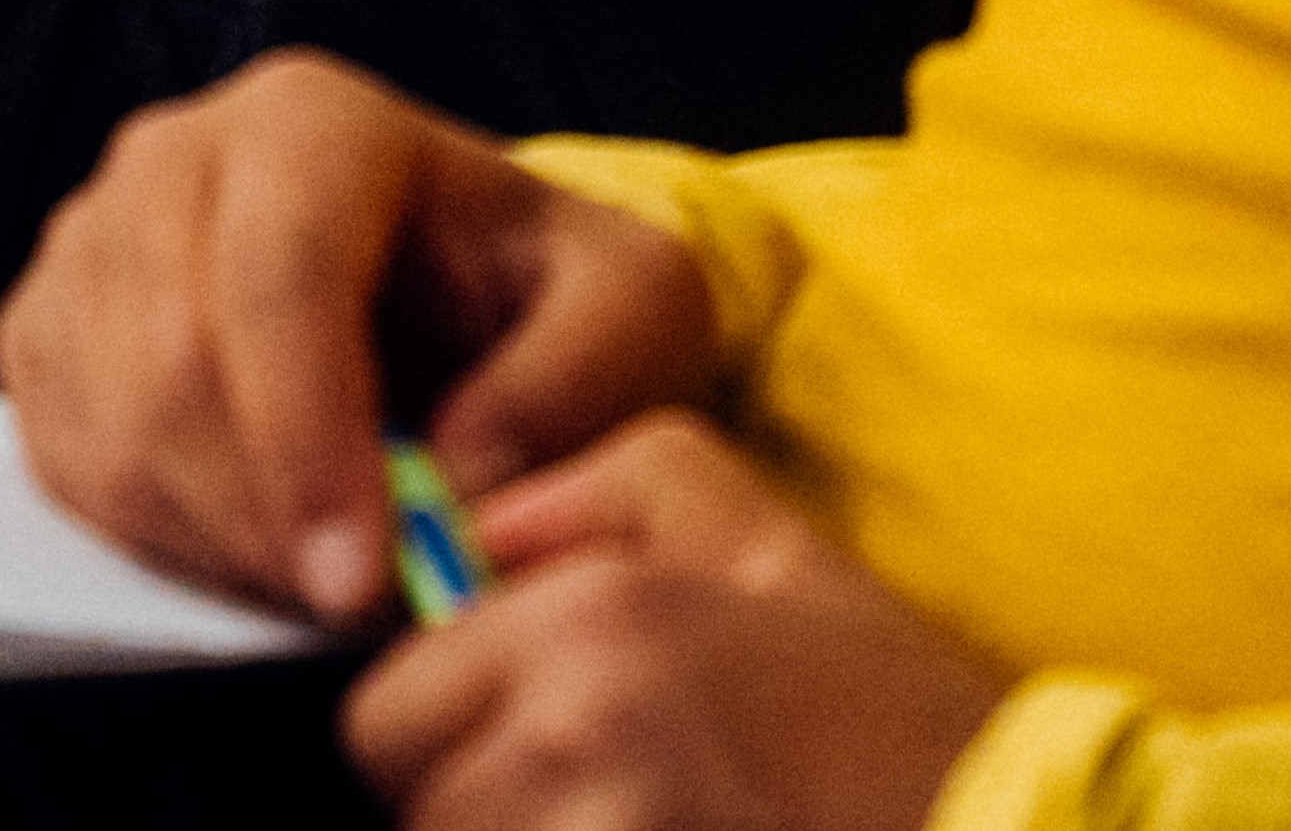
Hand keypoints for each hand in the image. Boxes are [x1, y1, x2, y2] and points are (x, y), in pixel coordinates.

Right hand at [0, 48, 724, 623]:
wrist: (454, 297)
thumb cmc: (541, 297)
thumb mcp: (632, 309)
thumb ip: (574, 382)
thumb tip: (452, 481)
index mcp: (313, 123)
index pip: (278, 277)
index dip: (308, 440)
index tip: (362, 579)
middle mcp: (175, 155)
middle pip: (175, 360)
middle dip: (269, 519)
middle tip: (359, 608)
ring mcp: (92, 239)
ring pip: (112, 427)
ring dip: (220, 543)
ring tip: (325, 578)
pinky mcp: (44, 328)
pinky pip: (64, 462)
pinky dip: (156, 538)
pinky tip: (254, 548)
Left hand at [347, 414, 1010, 830]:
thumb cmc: (904, 730)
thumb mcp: (776, 555)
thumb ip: (612, 492)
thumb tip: (471, 531)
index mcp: (598, 623)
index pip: (386, 714)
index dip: (448, 741)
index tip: (537, 754)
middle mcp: (578, 732)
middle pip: (416, 812)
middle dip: (487, 813)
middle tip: (611, 802)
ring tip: (651, 824)